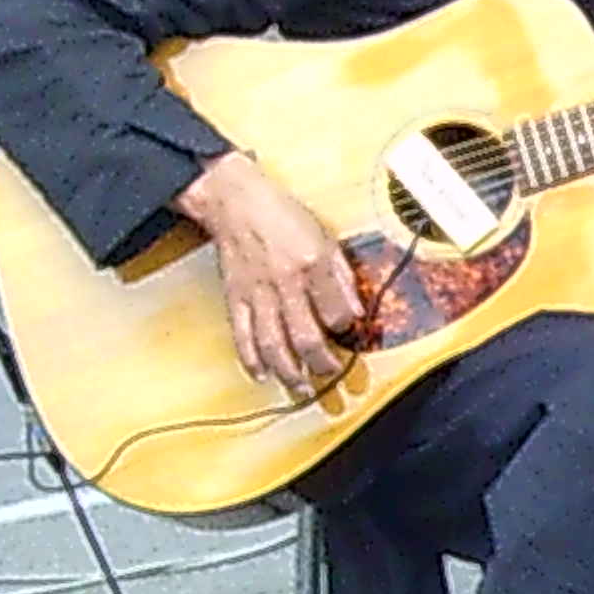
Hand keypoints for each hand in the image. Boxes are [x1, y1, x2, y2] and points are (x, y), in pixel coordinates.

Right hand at [175, 152, 366, 399]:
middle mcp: (286, 284)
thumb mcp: (326, 237)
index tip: (348, 333)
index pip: (337, 311)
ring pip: (274, 345)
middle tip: (331, 374)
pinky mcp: (235, 299)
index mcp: (313, 265)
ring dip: (289, 373)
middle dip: (321, 363)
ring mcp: (258, 295)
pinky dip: (251, 360)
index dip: (346, 328)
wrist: (237, 203)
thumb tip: (357, 311)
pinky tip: (262, 375)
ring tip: (301, 389)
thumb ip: (343, 275)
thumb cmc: (284, 217)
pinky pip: (243, 336)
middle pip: (306, 337)